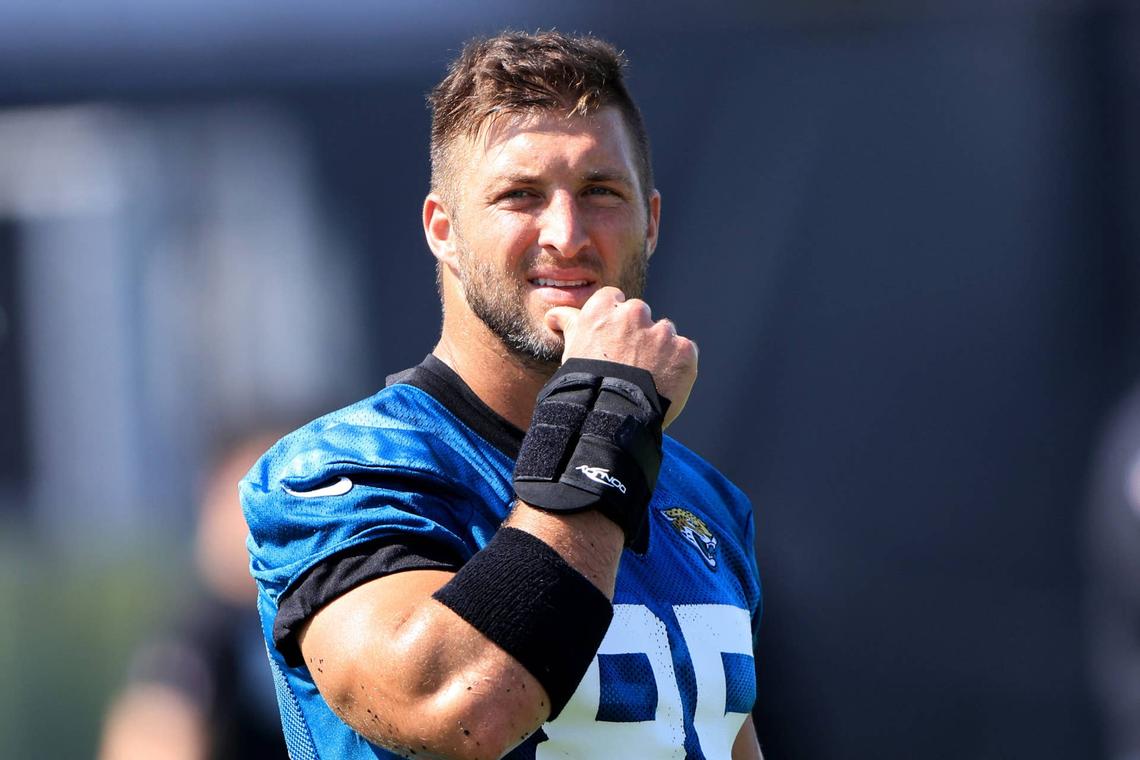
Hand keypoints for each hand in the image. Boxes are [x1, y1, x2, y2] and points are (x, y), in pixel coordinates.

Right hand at [545, 287, 697, 427]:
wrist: (611, 414)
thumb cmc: (587, 382)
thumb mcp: (572, 348)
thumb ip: (568, 323)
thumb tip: (554, 315)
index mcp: (605, 307)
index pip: (614, 299)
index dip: (613, 322)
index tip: (611, 340)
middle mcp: (634, 312)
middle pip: (640, 316)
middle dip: (637, 335)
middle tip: (629, 363)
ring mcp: (662, 331)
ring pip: (664, 334)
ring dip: (659, 350)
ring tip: (647, 377)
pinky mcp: (684, 350)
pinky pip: (684, 353)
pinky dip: (677, 366)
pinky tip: (663, 384)